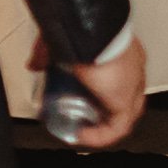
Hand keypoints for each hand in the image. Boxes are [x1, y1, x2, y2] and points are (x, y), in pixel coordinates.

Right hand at [34, 32, 145, 149]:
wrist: (92, 34)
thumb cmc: (80, 30)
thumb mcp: (60, 43)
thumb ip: (46, 55)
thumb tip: (34, 65)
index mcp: (122, 52)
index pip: (120, 77)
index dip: (104, 91)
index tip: (83, 98)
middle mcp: (133, 69)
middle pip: (125, 99)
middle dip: (103, 111)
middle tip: (81, 117)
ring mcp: (133, 87)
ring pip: (122, 115)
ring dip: (101, 126)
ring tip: (80, 130)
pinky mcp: (126, 103)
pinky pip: (116, 128)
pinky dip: (99, 136)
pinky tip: (81, 135)